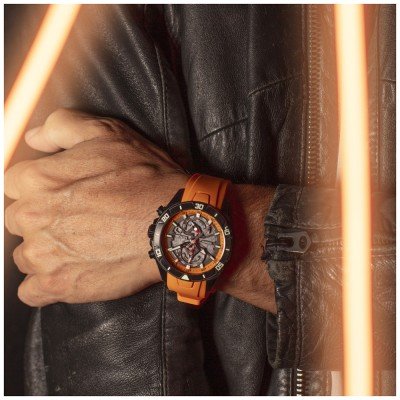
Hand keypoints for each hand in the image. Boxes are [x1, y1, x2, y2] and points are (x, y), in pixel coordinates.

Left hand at [5, 108, 187, 306]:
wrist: (173, 223)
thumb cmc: (146, 179)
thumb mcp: (109, 134)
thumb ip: (62, 127)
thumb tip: (33, 139)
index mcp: (37, 180)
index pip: (16, 183)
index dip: (44, 185)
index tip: (66, 192)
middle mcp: (31, 218)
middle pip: (19, 219)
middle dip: (43, 218)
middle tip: (78, 218)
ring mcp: (42, 256)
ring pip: (26, 254)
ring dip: (46, 251)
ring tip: (81, 245)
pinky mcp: (57, 286)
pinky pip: (31, 291)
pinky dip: (46, 284)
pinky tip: (69, 271)